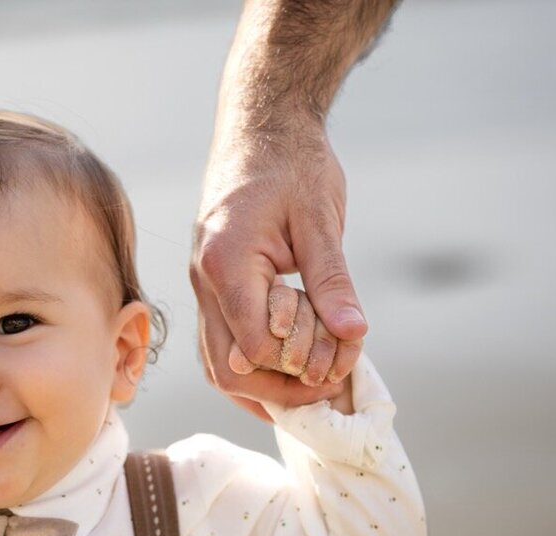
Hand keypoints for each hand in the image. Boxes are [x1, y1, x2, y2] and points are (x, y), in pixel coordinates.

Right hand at [191, 122, 366, 420]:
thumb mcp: (321, 219)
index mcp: (226, 263)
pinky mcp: (212, 286)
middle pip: (226, 368)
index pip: (254, 346)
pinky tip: (285, 375)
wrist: (261, 125)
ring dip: (260, 385)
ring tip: (306, 390)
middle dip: (277, 389)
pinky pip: (220, 343)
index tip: (340, 358)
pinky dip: (250, 367)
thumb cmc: (291, 163)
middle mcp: (203, 280)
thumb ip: (332, 280)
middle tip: (325, 388)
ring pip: (216, 363)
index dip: (298, 363)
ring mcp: (203, 285)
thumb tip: (352, 333)